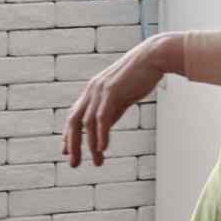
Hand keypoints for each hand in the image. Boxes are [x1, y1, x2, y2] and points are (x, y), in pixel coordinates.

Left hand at [63, 37, 173, 168]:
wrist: (153, 57)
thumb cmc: (140, 76)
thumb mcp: (122, 96)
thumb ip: (111, 110)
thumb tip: (103, 128)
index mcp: (92, 91)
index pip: (74, 116)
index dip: (69, 135)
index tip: (67, 152)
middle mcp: (92, 91)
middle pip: (74, 122)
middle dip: (72, 144)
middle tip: (74, 164)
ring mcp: (100, 91)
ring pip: (88, 123)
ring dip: (90, 145)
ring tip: (97, 162)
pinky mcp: (112, 91)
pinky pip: (103, 118)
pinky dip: (101, 135)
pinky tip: (102, 149)